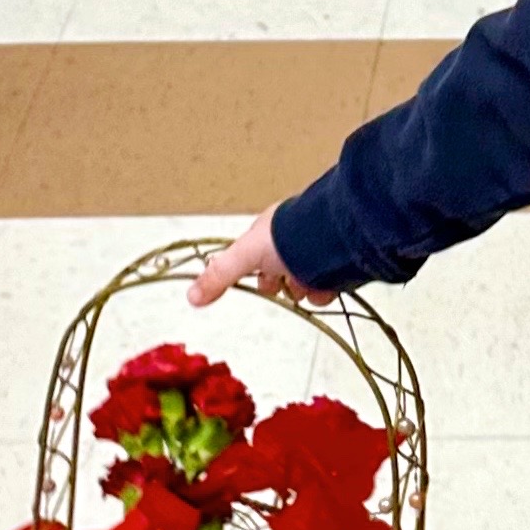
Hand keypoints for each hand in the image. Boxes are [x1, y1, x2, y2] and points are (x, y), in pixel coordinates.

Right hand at [188, 206, 337, 309]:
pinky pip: (329, 284)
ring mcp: (318, 249)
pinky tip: (327, 283)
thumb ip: (218, 275)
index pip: (258, 261)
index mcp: (270, 232)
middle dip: (286, 287)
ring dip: (307, 289)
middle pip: (284, 276)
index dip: (261, 278)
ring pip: (307, 283)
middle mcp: (295, 239)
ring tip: (311, 281)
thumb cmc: (285, 237)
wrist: (331, 233)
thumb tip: (190, 296)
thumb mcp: (244, 255)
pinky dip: (326, 289)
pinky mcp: (338, 261)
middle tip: (288, 284)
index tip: (265, 285)